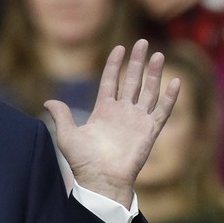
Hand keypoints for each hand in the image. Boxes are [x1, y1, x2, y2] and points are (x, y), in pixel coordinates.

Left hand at [44, 40, 180, 208]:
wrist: (101, 180)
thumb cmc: (83, 161)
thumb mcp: (67, 135)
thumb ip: (62, 116)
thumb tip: (48, 102)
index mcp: (103, 111)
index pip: (110, 81)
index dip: (115, 65)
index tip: (119, 48)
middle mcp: (122, 112)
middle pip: (132, 81)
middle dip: (137, 62)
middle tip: (143, 42)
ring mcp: (137, 120)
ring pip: (148, 91)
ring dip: (154, 74)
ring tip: (158, 55)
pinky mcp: (149, 131)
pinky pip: (162, 111)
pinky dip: (169, 97)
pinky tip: (175, 81)